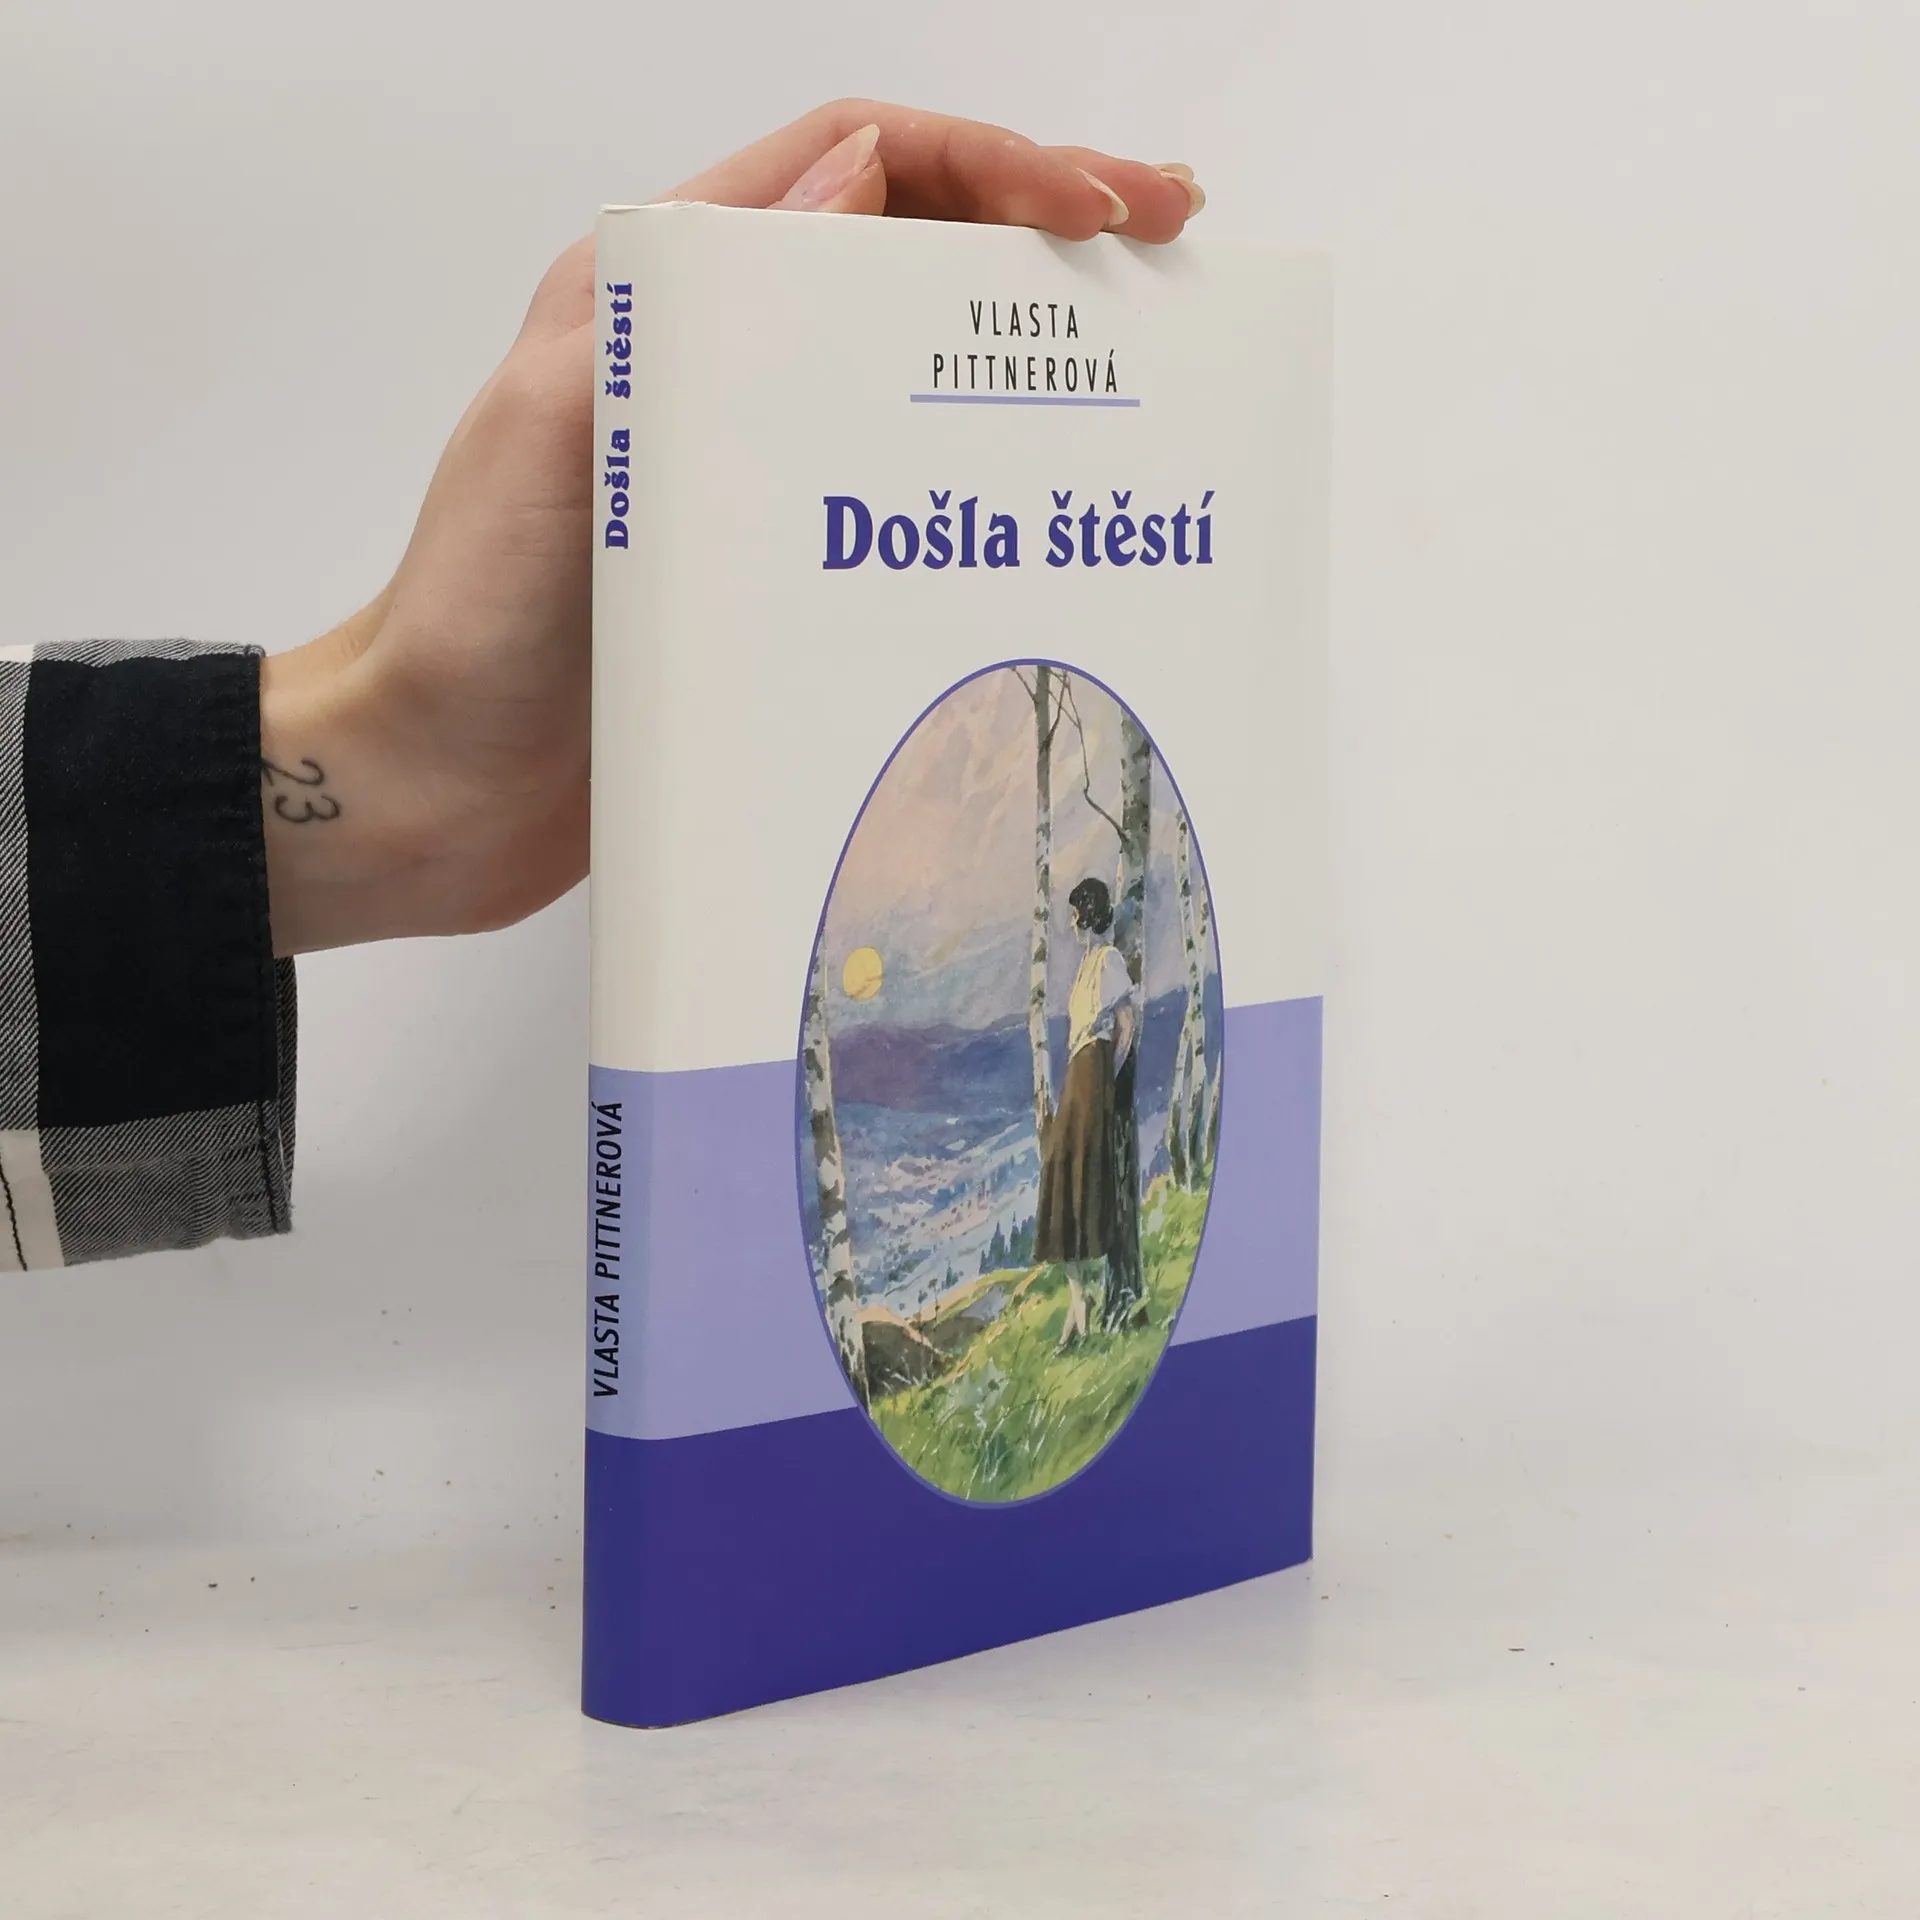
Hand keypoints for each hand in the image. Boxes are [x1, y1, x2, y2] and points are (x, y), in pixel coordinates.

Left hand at [260, 102, 1206, 955]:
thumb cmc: (468, 624)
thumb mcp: (552, 442)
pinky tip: (1059, 501)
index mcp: (663, 296)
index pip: (856, 165)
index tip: (1101, 208)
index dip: (991, 163)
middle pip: (910, 247)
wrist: (433, 790)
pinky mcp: (781, 564)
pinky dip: (987, 476)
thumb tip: (852, 175)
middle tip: (1172, 237)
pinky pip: (903, 489)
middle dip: (1047, 228)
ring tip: (1150, 352)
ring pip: (919, 364)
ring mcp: (759, 465)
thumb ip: (675, 304)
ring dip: (1033, 346)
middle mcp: (723, 363)